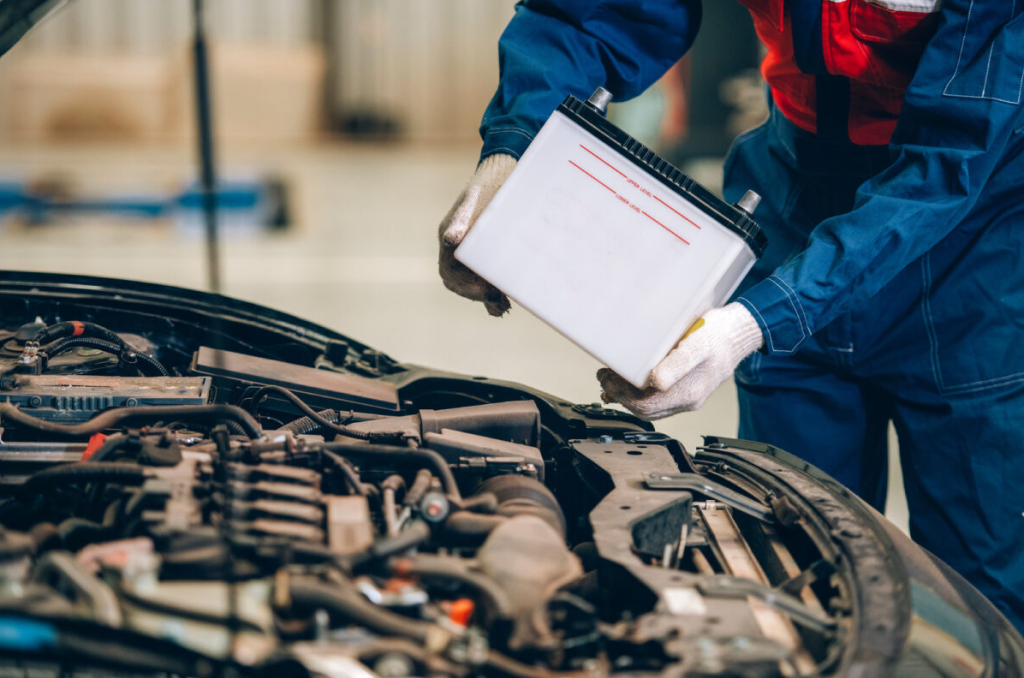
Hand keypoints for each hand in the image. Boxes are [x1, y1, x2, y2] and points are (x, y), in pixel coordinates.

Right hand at [438, 154, 516, 316]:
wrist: (507, 170)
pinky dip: (495, 293)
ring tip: (504, 306)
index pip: (451, 273)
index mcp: (450, 235)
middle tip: (500, 303)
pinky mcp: (489, 252)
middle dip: (478, 296)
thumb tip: (451, 240)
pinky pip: (486, 278)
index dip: (466, 288)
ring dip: (487, 298)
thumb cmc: (492, 182)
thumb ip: (463, 219)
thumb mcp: (478, 198)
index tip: (487, 293)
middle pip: (460, 283)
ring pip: (473, 283)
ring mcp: (472, 251)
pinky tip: (507, 301)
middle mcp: (458, 248)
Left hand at [598, 303, 763, 419]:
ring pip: (652, 407)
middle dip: (621, 396)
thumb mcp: (697, 345)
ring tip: (612, 381)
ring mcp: (689, 397)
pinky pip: (660, 400)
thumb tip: (656, 382)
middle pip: (646, 409)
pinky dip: (641, 394)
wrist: (740, 333)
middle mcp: (689, 400)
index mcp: (689, 392)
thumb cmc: (719, 335)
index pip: (646, 405)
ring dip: (629, 396)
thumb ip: (676, 365)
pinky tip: (632, 383)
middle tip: (604, 378)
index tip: (606, 378)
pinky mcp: (688, 389)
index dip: (621, 395)